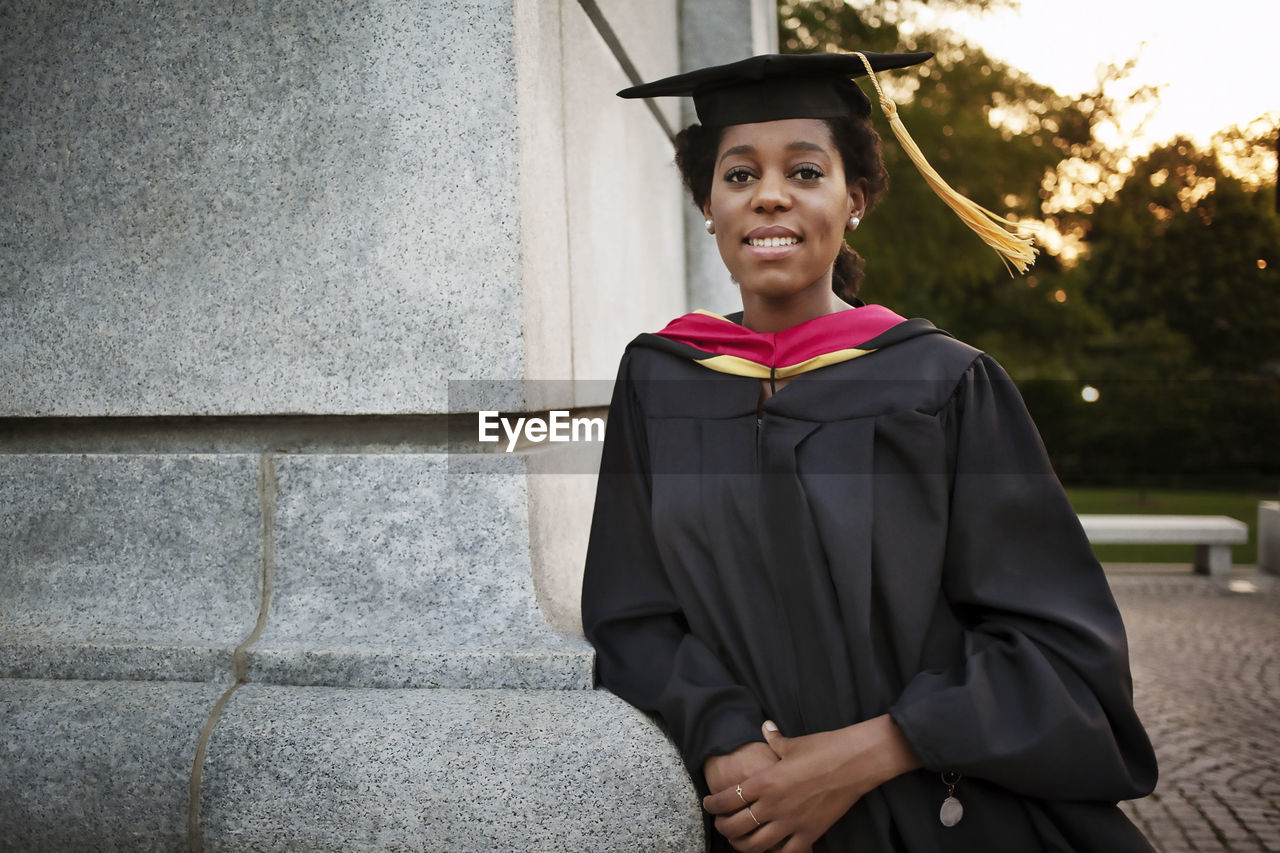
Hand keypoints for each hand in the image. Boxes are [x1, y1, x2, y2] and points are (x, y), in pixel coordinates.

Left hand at [703, 715, 920, 852]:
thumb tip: (766, 727)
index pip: (727, 799)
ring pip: (756, 845)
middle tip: (721, 825)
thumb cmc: (823, 748)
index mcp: (765, 781)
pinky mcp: (810, 833)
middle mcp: (773, 805)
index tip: (709, 804)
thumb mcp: (793, 743)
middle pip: (736, 827)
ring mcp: (791, 822)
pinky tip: (770, 850)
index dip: (713, 805)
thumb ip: (774, 740)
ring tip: (740, 842)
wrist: (855, 761)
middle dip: (723, 828)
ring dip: (743, 846)